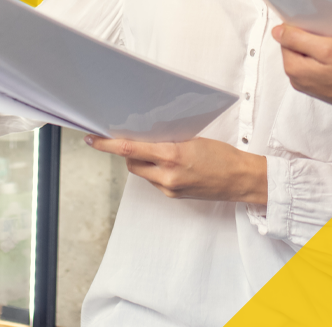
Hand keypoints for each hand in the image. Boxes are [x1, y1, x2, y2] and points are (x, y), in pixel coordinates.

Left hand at [85, 135, 267, 203]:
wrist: (240, 179)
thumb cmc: (222, 155)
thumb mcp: (192, 139)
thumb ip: (166, 140)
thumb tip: (143, 136)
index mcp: (171, 155)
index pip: (129, 149)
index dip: (106, 144)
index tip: (91, 139)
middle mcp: (167, 175)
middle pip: (131, 163)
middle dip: (127, 151)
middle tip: (127, 138)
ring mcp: (169, 188)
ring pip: (141, 173)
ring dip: (141, 161)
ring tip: (155, 150)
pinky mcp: (173, 196)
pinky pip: (154, 181)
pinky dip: (154, 170)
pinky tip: (167, 163)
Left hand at [272, 24, 331, 120]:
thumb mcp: (327, 48)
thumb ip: (298, 39)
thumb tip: (277, 31)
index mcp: (294, 70)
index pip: (287, 38)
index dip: (304, 28)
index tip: (322, 29)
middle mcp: (299, 81)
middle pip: (297, 48)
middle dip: (313, 39)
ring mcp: (312, 86)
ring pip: (310, 56)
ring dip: (322, 48)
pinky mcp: (325, 89)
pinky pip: (320, 66)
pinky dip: (330, 59)